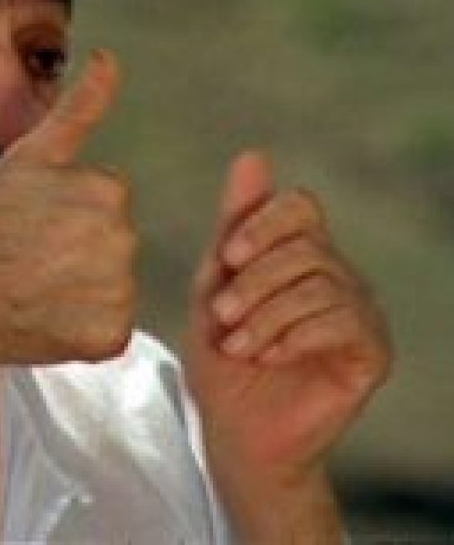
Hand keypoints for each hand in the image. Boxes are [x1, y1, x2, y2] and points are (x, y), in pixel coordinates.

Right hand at [0, 49, 137, 366]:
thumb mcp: (23, 159)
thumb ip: (77, 110)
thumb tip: (110, 57)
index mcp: (105, 188)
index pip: (105, 196)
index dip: (65, 209)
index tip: (29, 223)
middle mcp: (122, 235)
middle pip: (112, 238)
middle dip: (80, 246)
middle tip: (28, 258)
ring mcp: (119, 287)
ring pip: (111, 282)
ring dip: (83, 288)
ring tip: (32, 290)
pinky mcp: (112, 333)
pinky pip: (108, 327)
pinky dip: (84, 330)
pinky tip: (44, 321)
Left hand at [185, 152, 390, 514]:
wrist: (234, 432)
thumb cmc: (221, 359)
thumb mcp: (215, 286)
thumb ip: (234, 225)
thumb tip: (253, 155)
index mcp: (299, 254)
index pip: (300, 205)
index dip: (261, 222)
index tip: (226, 258)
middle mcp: (336, 275)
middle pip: (305, 245)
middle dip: (252, 281)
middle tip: (222, 317)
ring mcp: (358, 312)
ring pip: (320, 282)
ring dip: (266, 315)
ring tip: (239, 345)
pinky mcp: (372, 352)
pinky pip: (342, 321)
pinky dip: (293, 337)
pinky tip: (269, 358)